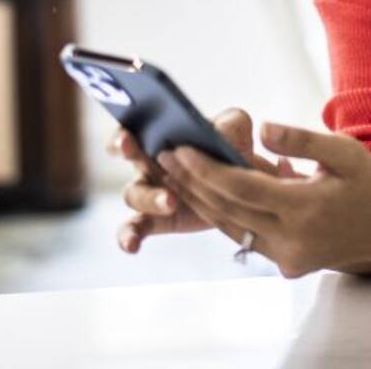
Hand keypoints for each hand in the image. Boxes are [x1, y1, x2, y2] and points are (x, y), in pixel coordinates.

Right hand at [109, 108, 306, 253]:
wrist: (246, 183)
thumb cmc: (233, 146)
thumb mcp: (236, 128)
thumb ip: (230, 124)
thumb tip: (218, 133)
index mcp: (160, 135)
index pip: (132, 128)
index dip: (124, 132)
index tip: (128, 137)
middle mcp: (148, 162)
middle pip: (129, 156)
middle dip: (127, 153)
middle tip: (137, 151)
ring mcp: (150, 192)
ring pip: (134, 195)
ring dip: (150, 198)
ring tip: (172, 202)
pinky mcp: (157, 219)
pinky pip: (133, 229)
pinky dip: (128, 237)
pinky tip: (132, 246)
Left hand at [156, 123, 370, 277]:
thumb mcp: (344, 152)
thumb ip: (301, 140)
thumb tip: (262, 128)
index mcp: (303, 208)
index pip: (239, 188)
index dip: (204, 168)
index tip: (179, 148)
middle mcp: (291, 239)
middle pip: (227, 210)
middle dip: (193, 182)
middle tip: (165, 156)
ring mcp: (289, 257)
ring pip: (232, 228)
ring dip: (204, 201)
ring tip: (179, 174)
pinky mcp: (290, 265)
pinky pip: (249, 238)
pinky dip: (229, 215)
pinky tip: (214, 194)